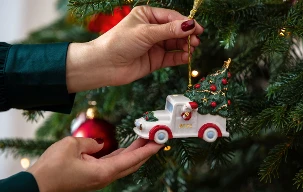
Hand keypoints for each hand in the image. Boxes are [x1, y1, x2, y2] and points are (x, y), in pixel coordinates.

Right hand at [27, 137, 162, 191]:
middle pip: (131, 163)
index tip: (160, 142)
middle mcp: (104, 178)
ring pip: (123, 164)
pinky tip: (125, 148)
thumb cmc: (52, 167)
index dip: (147, 150)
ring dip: (134, 152)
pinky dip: (122, 156)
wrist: (36, 185)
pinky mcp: (92, 177)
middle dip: (145, 150)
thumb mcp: (71, 145)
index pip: (132, 159)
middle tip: (156, 137)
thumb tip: (99, 145)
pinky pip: (112, 165)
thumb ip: (90, 143)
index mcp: (103, 172)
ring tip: (144, 138)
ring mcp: (99, 178)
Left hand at [66, 6, 203, 92]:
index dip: (185, 23)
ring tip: (191, 49)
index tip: (198, 28)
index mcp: (147, 16)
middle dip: (186, 35)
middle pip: (175, 31)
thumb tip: (190, 25)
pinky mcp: (155, 60)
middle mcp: (152, 30)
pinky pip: (171, 57)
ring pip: (175, 44)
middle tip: (196, 41)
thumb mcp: (146, 32)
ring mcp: (154, 45)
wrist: (105, 65)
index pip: (171, 17)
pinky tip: (186, 57)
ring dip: (184, 46)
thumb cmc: (120, 42)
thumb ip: (170, 30)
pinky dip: (180, 57)